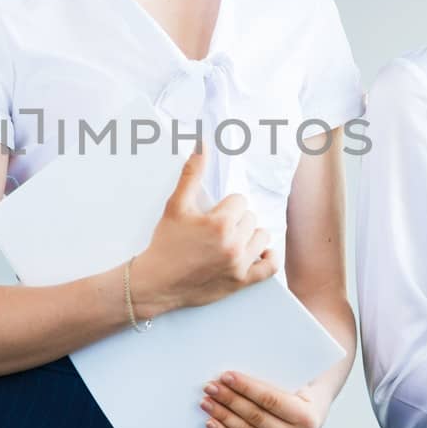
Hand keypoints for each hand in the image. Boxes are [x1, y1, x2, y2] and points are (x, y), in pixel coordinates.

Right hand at [130, 151, 278, 318]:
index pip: (239, 201)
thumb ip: (192, 174)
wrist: (156, 283)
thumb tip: (202, 144)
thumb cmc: (165, 244)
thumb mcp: (175, 206)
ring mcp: (239, 265)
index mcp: (219, 223)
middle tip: (217, 229)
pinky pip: (270, 266)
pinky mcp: (242, 282)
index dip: (225, 206)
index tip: (212, 215)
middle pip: (250, 218)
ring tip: (232, 240)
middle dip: (236, 220)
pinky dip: (268, 257)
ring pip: (261, 237)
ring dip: (250, 236)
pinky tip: (258, 252)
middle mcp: (233, 244)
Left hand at [200, 370, 328, 427]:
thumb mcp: (299, 382)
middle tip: (210, 387)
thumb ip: (276, 377)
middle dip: (229, 400)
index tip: (226, 376)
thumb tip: (236, 373)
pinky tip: (211, 423)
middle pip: (255, 417)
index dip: (246, 387)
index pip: (270, 400)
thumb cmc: (303, 392)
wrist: (315, 415)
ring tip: (206, 402)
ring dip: (222, 416)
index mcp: (307, 417)